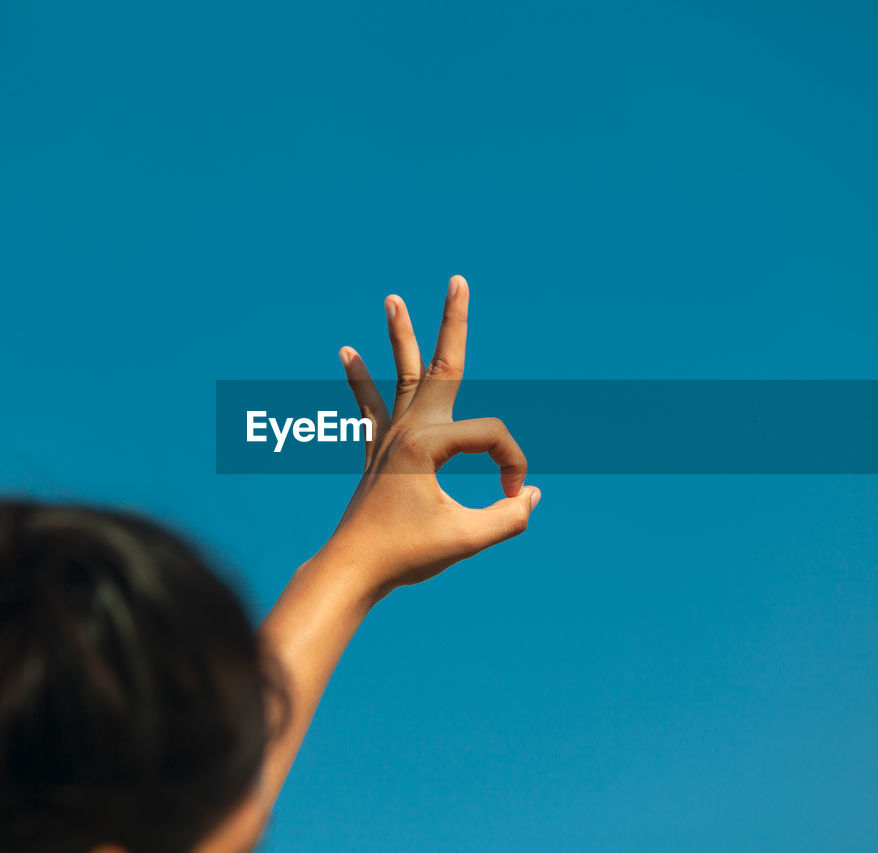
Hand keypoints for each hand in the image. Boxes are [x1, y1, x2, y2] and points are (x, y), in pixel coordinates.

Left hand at [321, 274, 539, 600]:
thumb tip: (530, 495)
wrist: (352, 570)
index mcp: (427, 444)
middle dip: (453, 321)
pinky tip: (347, 353)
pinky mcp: (378, 452)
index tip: (511, 498)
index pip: (492, 437)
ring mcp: (390, 438)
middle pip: (442, 365)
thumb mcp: (467, 539)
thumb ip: (508, 518)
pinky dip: (360, 380)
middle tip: (457, 280)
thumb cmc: (407, 555)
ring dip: (400, 336)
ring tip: (392, 298)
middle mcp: (408, 430)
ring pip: (401, 375)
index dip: (512, 466)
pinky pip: (370, 406)